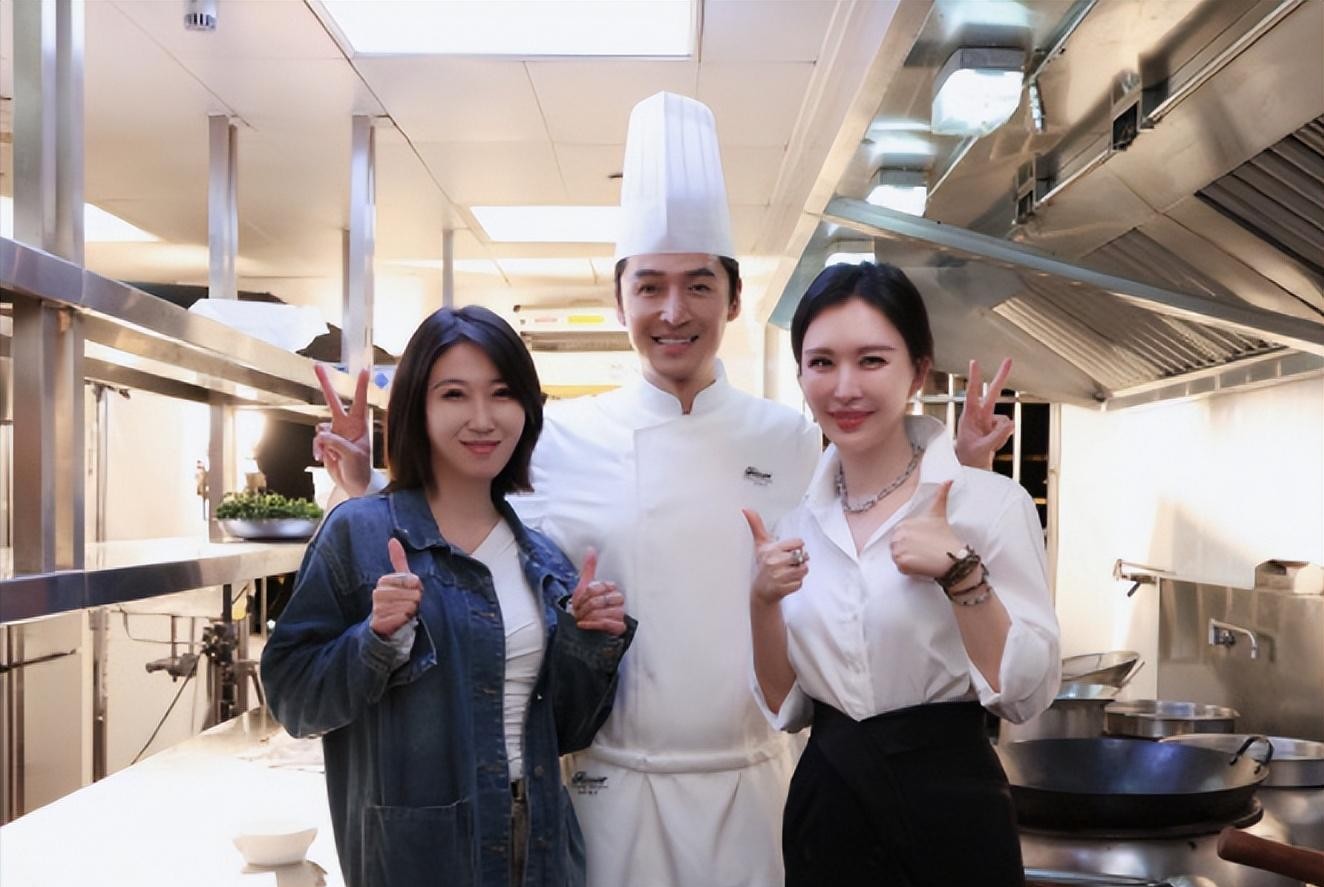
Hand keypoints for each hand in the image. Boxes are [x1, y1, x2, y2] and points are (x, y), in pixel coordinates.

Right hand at [313, 364, 372, 496]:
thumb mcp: (352, 456)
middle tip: (316, 365)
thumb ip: (336, 443)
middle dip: (325, 383)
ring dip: (322, 442)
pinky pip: (316, 441)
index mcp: (358, 425)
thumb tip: (321, 434)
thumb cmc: (360, 469)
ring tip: (332, 455)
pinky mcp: (326, 443)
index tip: (365, 370)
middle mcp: (345, 425)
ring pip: (320, 428)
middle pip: (333, 401)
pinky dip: (318, 449)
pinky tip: (323, 459)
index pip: (359, 402)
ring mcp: (335, 433)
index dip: (361, 386)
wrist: (354, 484)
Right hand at [371, 538, 421, 637]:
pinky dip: (405, 620)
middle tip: (410, 604)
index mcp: (383, 581)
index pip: (410, 580)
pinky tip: (402, 620)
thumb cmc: (399, 599)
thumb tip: (393, 539)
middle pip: (410, 594)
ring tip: (406, 612)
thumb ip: (398, 560)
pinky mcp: (378, 623)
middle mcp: (377, 593)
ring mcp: (377, 609)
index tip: (413, 590)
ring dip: (411, 611)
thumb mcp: (401, 580)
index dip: (416, 587)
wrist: (388, 625)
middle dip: (414, 600)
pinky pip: (401, 618)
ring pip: (407, 607)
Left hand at [568, 548, 626, 636]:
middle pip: (603, 600)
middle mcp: (618, 600)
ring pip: (605, 612)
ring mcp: (620, 614)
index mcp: (612, 589)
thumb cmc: (584, 606)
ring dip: (589, 616)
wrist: (582, 626)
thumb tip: (591, 549)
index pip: (600, 587)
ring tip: (581, 619)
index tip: (578, 600)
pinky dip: (593, 624)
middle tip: (579, 611)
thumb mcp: (585, 585)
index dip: (586, 594)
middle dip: (587, 606)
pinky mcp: (619, 627)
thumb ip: (589, 567)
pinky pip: (608, 623)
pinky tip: (583, 625)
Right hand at [743, 509, 808, 606]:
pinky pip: (800, 583)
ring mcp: (779, 576)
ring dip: (799, 572)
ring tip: (788, 572)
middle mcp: (775, 562)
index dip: (795, 547)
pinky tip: (786, 582)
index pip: (798, 542)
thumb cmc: (763, 565)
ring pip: (803, 569)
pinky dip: (796, 583)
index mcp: (772, 550)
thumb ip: (756, 525)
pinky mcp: (783, 589)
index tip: (787, 551)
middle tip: (788, 563)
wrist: (760, 591)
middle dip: (798, 560)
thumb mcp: (760, 544)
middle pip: (802, 556)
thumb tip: (746, 510)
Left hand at [891, 480, 965, 577]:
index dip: (912, 541)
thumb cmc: (945, 536)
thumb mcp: (939, 513)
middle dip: (909, 550)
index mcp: (903, 524)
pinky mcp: (901, 563)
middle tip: (924, 551)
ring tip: (923, 557)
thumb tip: (948, 480)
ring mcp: (898, 550)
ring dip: (909, 560)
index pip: (900, 536)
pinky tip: (921, 565)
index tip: (924, 543)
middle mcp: (897, 535)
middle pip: (897, 547)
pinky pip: (901, 568)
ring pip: (898, 558)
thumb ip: (940, 495)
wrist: (953, 557)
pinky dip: (910, 570)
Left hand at [954, 358, 1012, 469]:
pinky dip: (1003, 439)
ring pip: (1005, 421)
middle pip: (992, 393)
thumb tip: (1011, 422)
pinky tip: (993, 445)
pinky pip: (1008, 429)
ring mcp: (989, 420)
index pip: (971, 394)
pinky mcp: (997, 427)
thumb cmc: (969, 457)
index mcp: (969, 417)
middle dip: (1001, 376)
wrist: (971, 467)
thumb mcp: (982, 449)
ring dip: (1000, 435)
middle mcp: (980, 415)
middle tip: (1009, 359)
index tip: (974, 361)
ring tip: (987, 445)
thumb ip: (996, 436)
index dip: (974, 378)